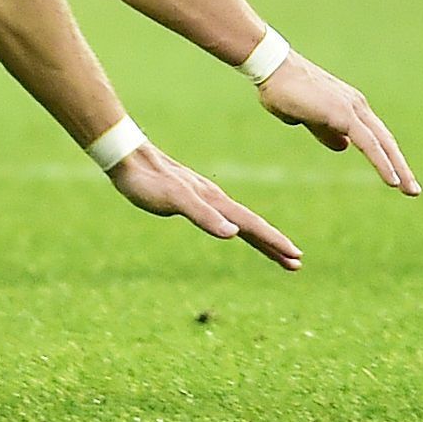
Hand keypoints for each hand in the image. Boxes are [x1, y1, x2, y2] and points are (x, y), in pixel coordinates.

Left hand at [107, 143, 303, 270]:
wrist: (126, 157)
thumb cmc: (147, 180)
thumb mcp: (174, 200)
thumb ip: (202, 215)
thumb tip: (233, 234)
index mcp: (214, 200)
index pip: (251, 225)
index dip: (273, 242)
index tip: (295, 257)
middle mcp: (214, 198)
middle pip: (251, 225)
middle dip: (274, 244)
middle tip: (296, 263)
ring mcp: (204, 197)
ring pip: (238, 221)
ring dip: (259, 238)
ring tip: (275, 252)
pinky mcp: (190, 197)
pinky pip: (222, 216)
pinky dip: (236, 227)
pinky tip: (232, 230)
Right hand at [257, 54, 420, 194]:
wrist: (272, 68)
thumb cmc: (283, 89)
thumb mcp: (306, 116)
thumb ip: (326, 131)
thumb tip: (343, 147)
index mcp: (349, 105)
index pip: (375, 135)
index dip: (386, 156)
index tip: (396, 175)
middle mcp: (357, 105)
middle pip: (385, 141)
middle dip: (400, 166)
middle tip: (413, 190)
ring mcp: (352, 109)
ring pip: (383, 144)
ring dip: (398, 168)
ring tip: (410, 190)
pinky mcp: (344, 115)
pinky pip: (370, 145)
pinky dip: (383, 163)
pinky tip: (392, 180)